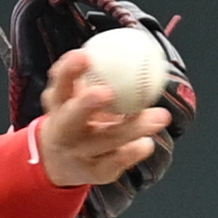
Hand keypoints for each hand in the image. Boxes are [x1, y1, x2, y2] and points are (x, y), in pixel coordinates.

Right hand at [35, 46, 171, 187]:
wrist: (59, 162)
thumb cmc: (76, 117)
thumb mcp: (77, 94)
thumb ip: (97, 73)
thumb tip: (136, 44)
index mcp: (58, 104)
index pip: (60, 82)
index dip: (70, 69)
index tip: (85, 54)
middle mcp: (63, 130)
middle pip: (72, 118)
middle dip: (86, 104)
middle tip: (108, 92)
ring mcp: (77, 153)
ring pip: (106, 140)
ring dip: (133, 128)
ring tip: (160, 116)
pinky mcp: (93, 173)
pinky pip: (117, 162)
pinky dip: (133, 152)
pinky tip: (146, 143)